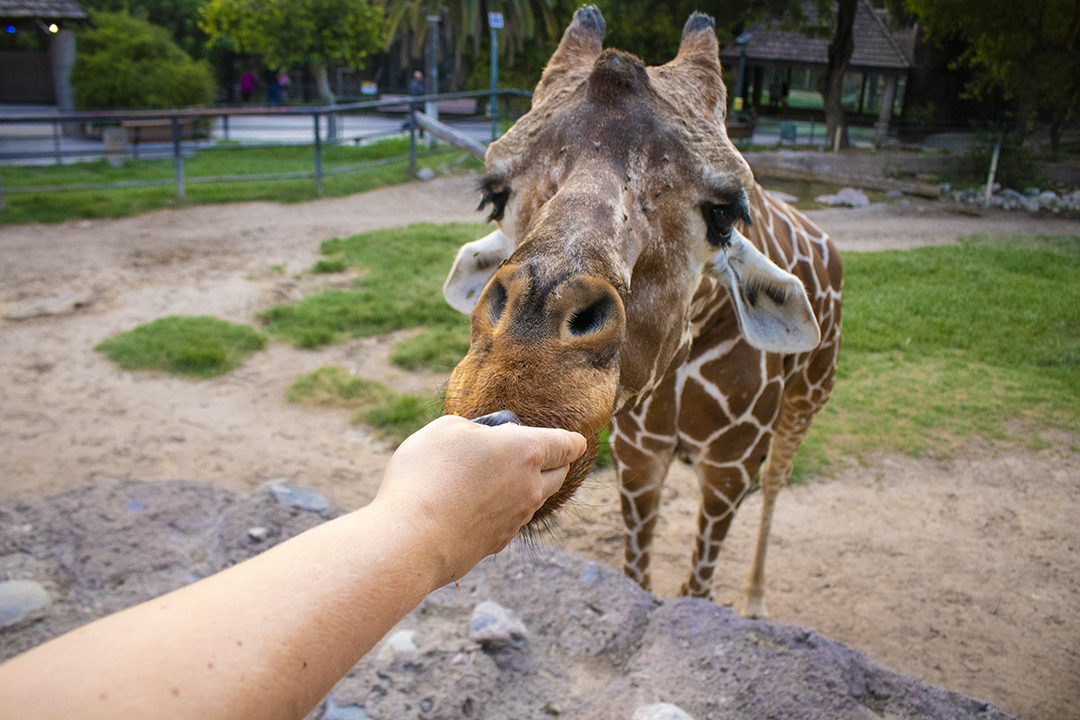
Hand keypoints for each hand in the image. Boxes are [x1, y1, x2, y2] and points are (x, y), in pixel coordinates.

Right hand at [373, 415, 585, 582]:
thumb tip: (484, 441)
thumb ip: (475, 428)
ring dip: (524, 487)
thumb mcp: (447, 428)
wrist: (411, 540)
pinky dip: (501, 511)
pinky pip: (510, 521)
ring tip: (497, 479)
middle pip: (558, 474)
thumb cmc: (427, 475)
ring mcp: (516, 520)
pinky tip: (475, 507)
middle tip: (536, 456)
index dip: (572, 440)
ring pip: (534, 500)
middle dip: (553, 463)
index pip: (566, 444)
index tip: (577, 441)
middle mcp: (530, 488)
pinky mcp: (497, 544)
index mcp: (526, 452)